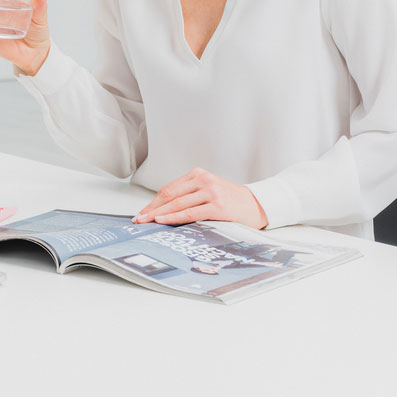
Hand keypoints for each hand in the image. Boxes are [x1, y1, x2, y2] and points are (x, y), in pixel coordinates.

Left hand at [133, 168, 267, 229]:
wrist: (258, 205)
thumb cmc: (230, 201)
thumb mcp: (208, 191)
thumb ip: (189, 195)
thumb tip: (162, 209)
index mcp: (198, 174)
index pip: (169, 189)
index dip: (153, 202)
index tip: (142, 212)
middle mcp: (203, 180)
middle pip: (169, 195)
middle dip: (151, 208)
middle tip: (138, 219)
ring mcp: (210, 192)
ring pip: (177, 203)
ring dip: (158, 214)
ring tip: (146, 222)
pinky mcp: (217, 206)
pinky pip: (190, 213)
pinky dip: (173, 217)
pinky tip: (162, 221)